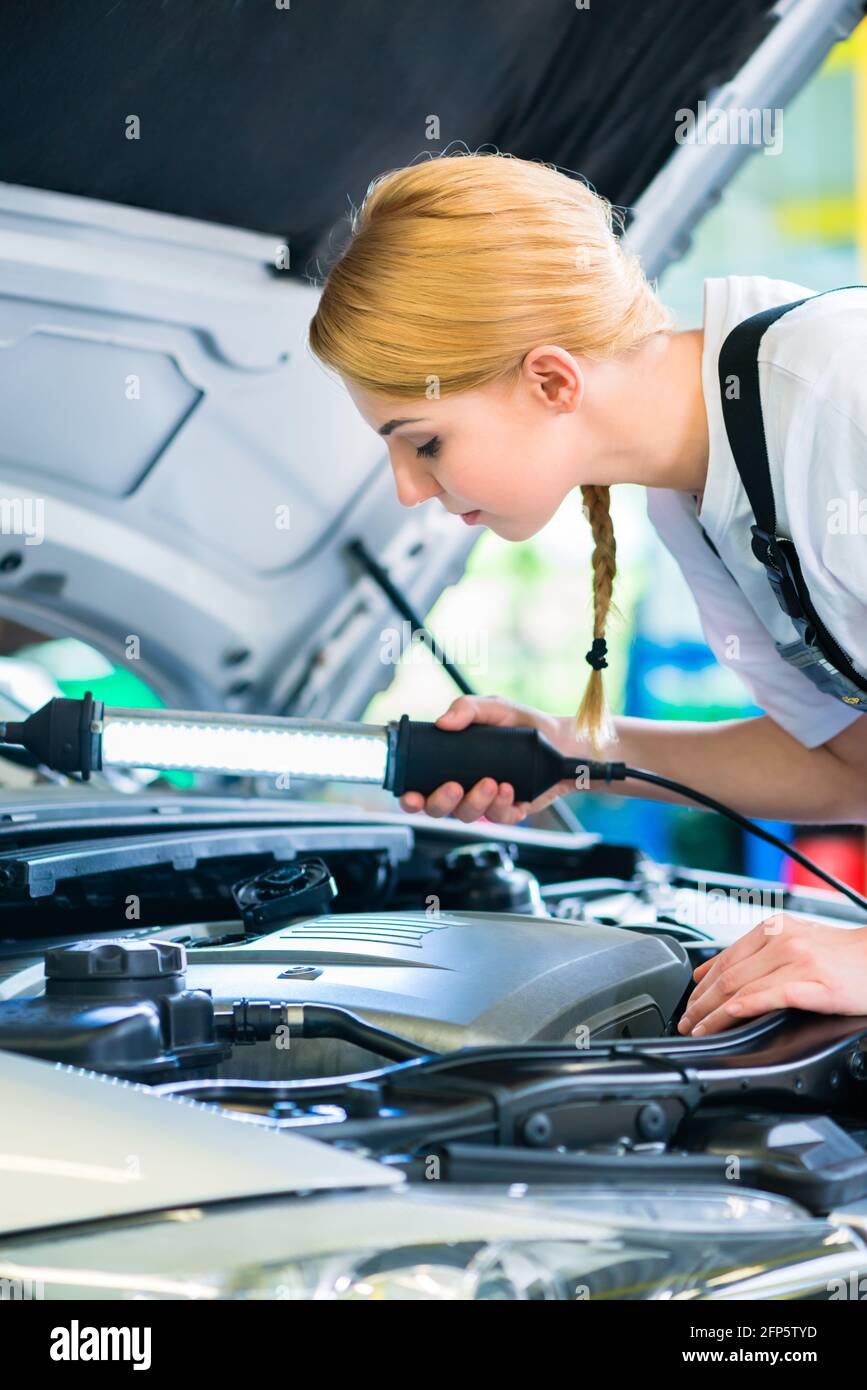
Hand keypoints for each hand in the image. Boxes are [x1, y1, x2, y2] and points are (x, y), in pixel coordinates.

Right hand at [398, 694, 582, 823]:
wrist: (562, 741)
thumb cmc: (524, 724)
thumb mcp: (494, 708)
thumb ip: (467, 708)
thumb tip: (443, 722)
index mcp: (451, 765)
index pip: (420, 787)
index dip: (410, 797)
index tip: (410, 795)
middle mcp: (464, 787)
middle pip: (438, 809)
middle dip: (441, 802)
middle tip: (453, 787)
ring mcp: (486, 801)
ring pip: (468, 815)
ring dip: (475, 801)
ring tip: (491, 782)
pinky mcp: (510, 811)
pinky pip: (499, 818)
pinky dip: (501, 805)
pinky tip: (509, 790)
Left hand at [678, 915, 866, 1036]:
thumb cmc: (840, 954)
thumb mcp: (794, 941)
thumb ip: (755, 954)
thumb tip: (712, 971)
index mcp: (773, 929)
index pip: (725, 958)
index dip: (700, 985)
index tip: (687, 1004)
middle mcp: (782, 941)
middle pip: (729, 976)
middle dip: (701, 1004)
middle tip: (686, 1023)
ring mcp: (798, 961)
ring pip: (744, 988)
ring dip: (715, 1013)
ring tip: (700, 1030)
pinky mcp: (815, 983)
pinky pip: (772, 995)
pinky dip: (747, 1005)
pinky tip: (730, 1015)